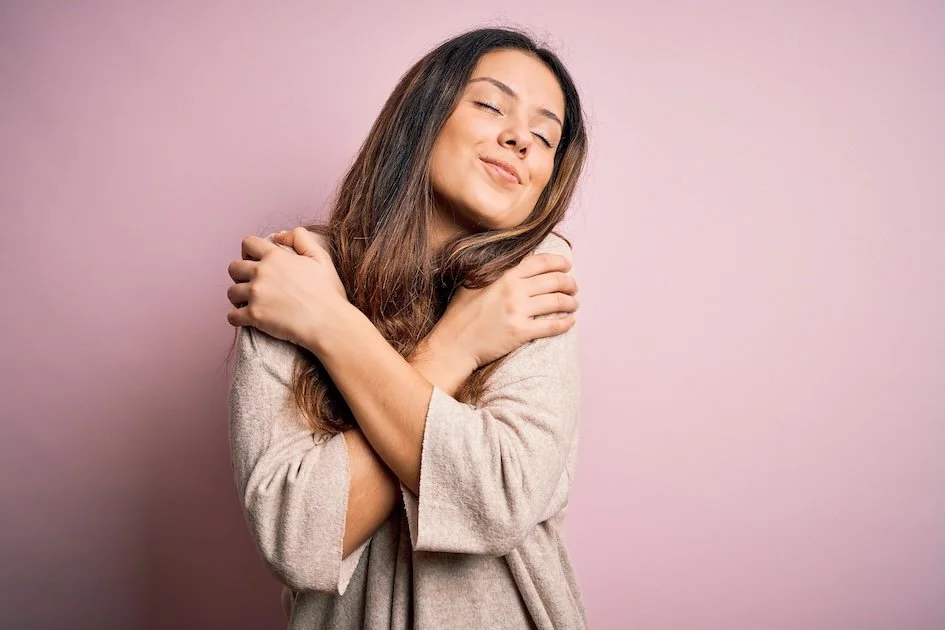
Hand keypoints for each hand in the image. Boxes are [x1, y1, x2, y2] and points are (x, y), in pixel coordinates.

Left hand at [225, 227, 347, 346]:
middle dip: (240, 275)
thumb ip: (300, 238)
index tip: (254, 261)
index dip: (249, 251)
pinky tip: (247, 319)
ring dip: (238, 297)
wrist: (328, 322)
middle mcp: (261, 273)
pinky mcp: (254, 316)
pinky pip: (232, 316)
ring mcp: (256, 295)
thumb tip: (279, 235)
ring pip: (231, 292)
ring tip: (249, 302)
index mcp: (276, 257)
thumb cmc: (327, 292)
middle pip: (233, 268)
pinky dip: (237, 318)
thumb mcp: (320, 257)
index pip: (248, 243)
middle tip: (252, 284)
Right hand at [432, 252, 578, 369]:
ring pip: (556, 302)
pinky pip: (552, 326)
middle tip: (574, 287)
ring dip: (570, 302)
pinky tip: (569, 322)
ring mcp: (518, 311)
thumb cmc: (460, 313)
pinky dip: (565, 323)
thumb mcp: (473, 282)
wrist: (454, 343)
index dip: (558, 262)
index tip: (567, 265)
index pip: (540, 262)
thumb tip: (519, 258)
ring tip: (573, 304)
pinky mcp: (521, 332)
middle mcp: (513, 290)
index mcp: (504, 275)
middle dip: (569, 283)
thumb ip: (496, 269)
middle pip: (554, 281)